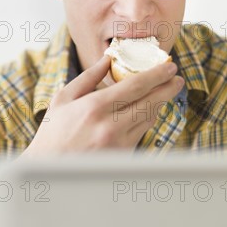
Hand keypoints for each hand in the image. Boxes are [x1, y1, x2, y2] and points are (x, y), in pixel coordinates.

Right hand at [23, 55, 183, 154]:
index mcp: (95, 107)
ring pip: (148, 119)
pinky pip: (142, 133)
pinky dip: (148, 119)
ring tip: (165, 91)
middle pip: (149, 103)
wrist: (49, 167)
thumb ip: (88, 77)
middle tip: (177, 78)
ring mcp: (118, 144)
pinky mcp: (122, 156)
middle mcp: (110, 126)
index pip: (135, 86)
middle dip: (167, 89)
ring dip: (159, 103)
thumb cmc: (53, 132)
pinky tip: (149, 110)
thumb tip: (107, 59)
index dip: (156, 75)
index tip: (169, 67)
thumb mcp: (64, 98)